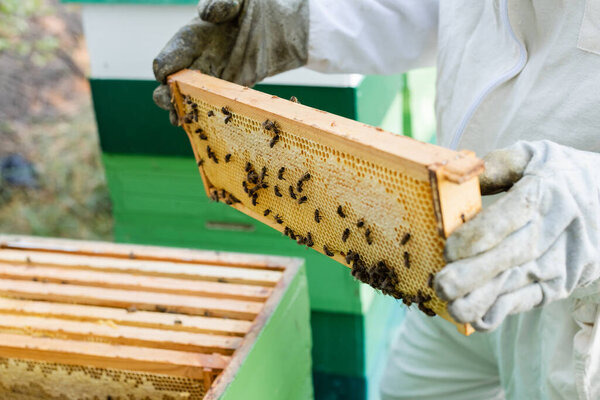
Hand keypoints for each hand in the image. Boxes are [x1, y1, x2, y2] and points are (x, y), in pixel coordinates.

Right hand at [152, 0, 308, 124]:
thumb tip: (208, 13)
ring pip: (186, 99)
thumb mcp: (240, 1)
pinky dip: (203, 116)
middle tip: (171, 103)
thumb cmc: (252, 10)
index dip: (165, 68)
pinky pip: (208, 106)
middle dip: (167, 94)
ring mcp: (208, 79)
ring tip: (181, 120)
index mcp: (190, 39)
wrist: (275, 29)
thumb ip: (222, 3)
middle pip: (170, 83)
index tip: (170, 77)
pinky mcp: (223, 92)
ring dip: (182, 110)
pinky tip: (201, 125)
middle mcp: (194, 61)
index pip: (168, 57)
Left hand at [435, 140, 599, 331]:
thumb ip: (494, 166)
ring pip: (521, 282)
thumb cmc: (560, 174)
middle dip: (475, 273)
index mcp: (546, 192)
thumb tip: (455, 180)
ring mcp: (564, 259)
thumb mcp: (531, 156)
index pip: (511, 216)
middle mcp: (558, 228)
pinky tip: (477, 320)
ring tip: (451, 308)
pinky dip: (504, 310)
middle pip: (514, 254)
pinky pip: (534, 299)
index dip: (479, 236)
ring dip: (484, 299)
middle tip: (441, 284)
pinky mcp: (566, 281)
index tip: (448, 249)